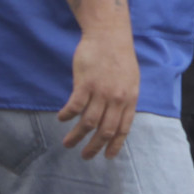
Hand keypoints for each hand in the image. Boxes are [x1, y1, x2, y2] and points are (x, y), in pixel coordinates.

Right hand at [57, 26, 139, 159]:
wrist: (109, 35)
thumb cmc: (119, 57)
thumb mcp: (131, 80)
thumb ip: (124, 99)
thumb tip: (117, 118)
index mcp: (130, 98)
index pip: (123, 128)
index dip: (114, 145)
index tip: (107, 157)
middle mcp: (117, 98)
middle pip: (105, 130)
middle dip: (94, 147)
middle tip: (84, 156)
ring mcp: (101, 91)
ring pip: (88, 123)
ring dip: (76, 136)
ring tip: (68, 143)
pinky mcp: (85, 83)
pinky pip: (75, 107)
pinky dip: (67, 116)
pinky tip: (62, 118)